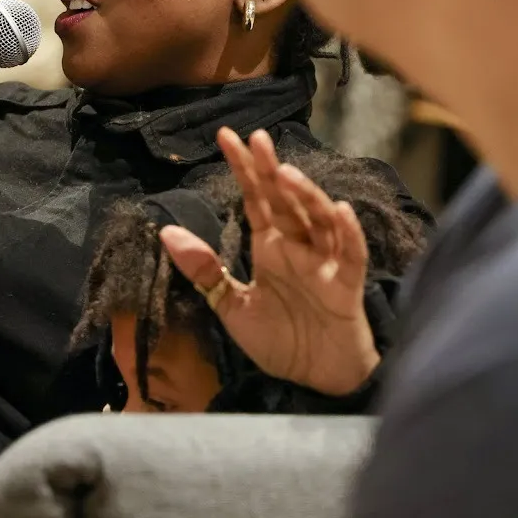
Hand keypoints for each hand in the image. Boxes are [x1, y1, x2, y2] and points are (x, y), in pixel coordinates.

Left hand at [159, 127, 379, 396]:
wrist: (314, 380)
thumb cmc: (280, 340)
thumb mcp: (231, 306)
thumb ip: (204, 270)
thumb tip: (166, 232)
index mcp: (270, 246)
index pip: (255, 199)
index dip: (243, 169)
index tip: (226, 137)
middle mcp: (298, 246)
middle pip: (286, 200)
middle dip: (272, 169)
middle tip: (258, 138)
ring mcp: (325, 262)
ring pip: (318, 219)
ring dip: (305, 195)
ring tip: (285, 173)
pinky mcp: (347, 284)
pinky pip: (351, 254)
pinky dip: (348, 232)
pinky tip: (340, 210)